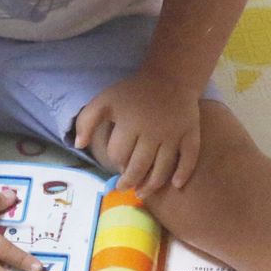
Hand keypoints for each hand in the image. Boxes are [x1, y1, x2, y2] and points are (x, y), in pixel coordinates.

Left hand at [74, 69, 201, 193]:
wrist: (171, 77)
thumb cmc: (133, 92)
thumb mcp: (105, 100)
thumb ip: (87, 120)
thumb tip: (79, 145)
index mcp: (130, 122)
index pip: (118, 154)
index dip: (115, 161)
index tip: (117, 164)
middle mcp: (152, 131)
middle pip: (139, 166)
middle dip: (129, 181)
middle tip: (125, 187)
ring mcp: (174, 134)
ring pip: (162, 169)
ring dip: (151, 185)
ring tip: (142, 192)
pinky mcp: (191, 134)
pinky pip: (189, 159)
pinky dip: (183, 174)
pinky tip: (176, 185)